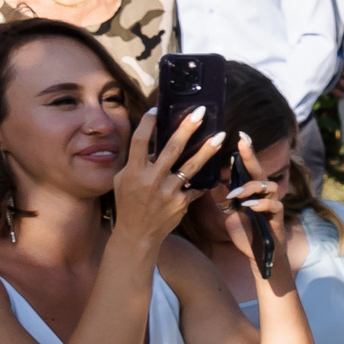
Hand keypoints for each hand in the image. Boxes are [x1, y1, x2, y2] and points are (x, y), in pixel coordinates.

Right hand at [115, 107, 217, 249]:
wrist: (137, 234)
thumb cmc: (129, 202)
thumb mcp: (123, 181)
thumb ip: (136, 162)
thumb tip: (153, 144)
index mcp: (133, 172)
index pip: (140, 141)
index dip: (147, 124)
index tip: (156, 110)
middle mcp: (150, 180)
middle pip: (172, 149)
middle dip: (187, 129)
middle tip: (201, 113)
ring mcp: (168, 192)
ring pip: (191, 166)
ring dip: (207, 150)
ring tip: (220, 135)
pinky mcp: (181, 203)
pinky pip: (196, 186)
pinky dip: (204, 179)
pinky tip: (215, 167)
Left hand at [217, 139, 286, 258]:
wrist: (259, 255)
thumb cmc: (246, 232)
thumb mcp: (231, 212)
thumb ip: (224, 197)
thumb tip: (208, 180)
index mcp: (253, 191)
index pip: (249, 167)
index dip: (246, 152)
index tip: (240, 135)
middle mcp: (265, 194)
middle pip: (260, 171)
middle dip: (251, 156)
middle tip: (242, 144)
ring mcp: (273, 205)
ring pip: (267, 186)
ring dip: (250, 188)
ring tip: (235, 195)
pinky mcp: (277, 218)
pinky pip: (273, 205)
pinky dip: (259, 204)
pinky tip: (248, 206)